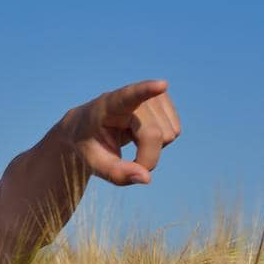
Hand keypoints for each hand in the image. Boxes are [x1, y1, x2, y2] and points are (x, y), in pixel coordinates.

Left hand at [62, 80, 181, 185]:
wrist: (89, 127)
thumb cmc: (90, 145)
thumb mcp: (95, 164)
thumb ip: (117, 173)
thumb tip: (147, 178)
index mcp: (108, 105)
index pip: (128, 96)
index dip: (146, 90)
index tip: (161, 85)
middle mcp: (133, 96)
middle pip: (154, 134)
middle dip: (146, 157)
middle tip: (125, 160)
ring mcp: (151, 95)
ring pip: (169, 135)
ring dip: (153, 149)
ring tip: (130, 140)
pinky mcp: (164, 100)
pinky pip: (175, 132)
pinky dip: (161, 142)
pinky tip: (141, 135)